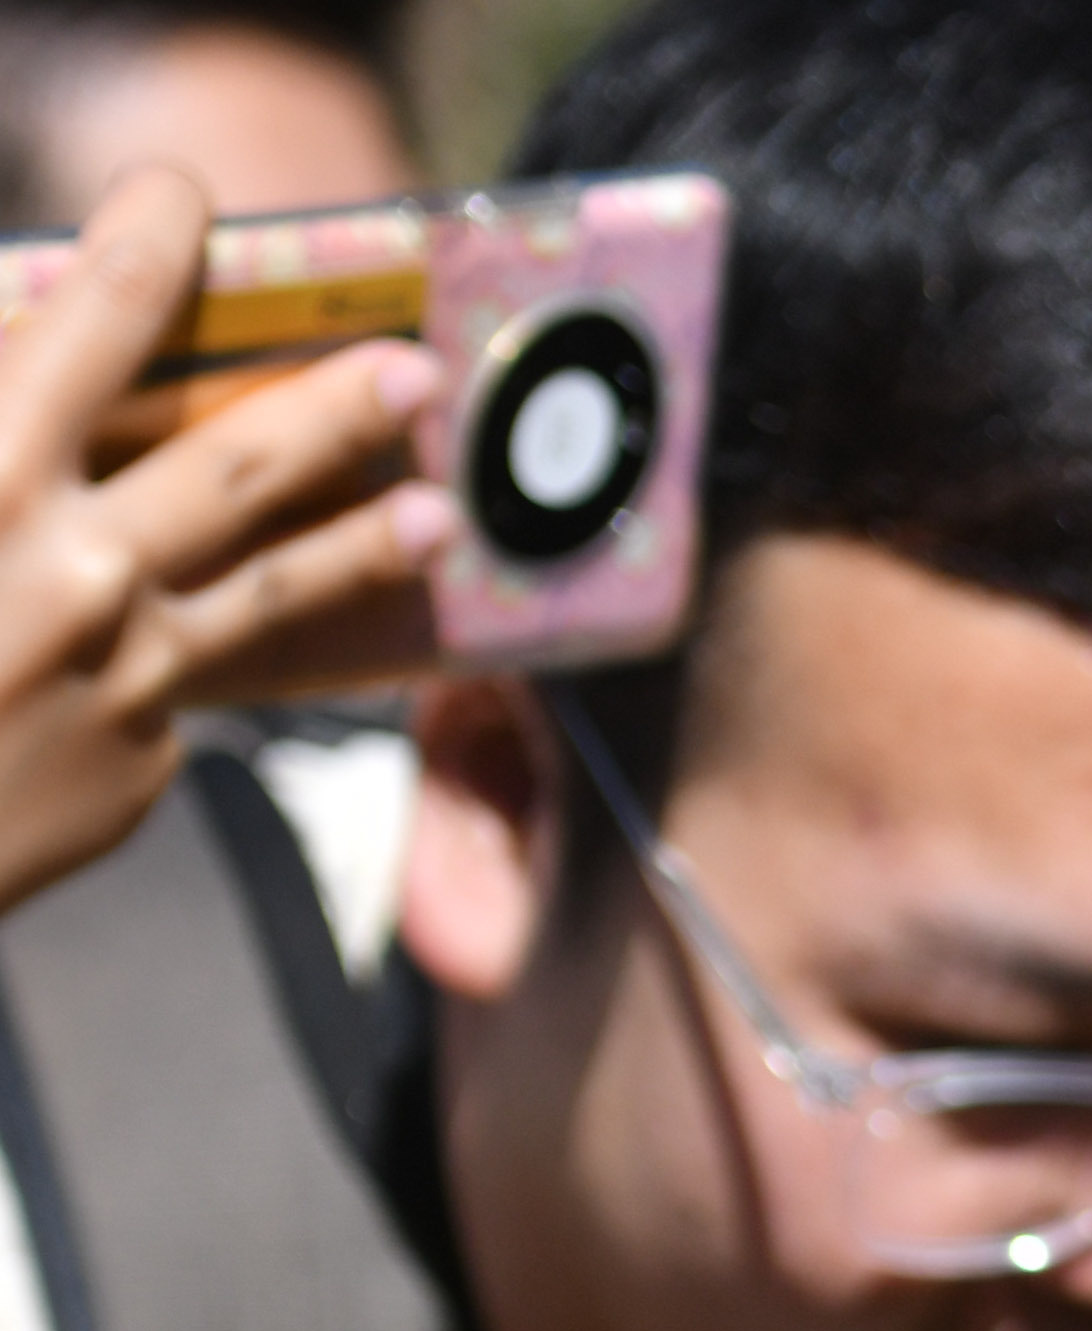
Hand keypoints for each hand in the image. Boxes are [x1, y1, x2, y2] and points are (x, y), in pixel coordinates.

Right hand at [0, 175, 446, 911]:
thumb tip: (22, 333)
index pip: (96, 312)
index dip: (150, 240)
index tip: (184, 199)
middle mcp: (70, 562)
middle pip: (238, 458)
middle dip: (336, 408)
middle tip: (415, 371)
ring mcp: (122, 669)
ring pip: (273, 586)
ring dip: (364, 543)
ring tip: (438, 517)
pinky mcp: (141, 757)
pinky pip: (181, 682)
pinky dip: (188, 652)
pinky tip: (214, 642)